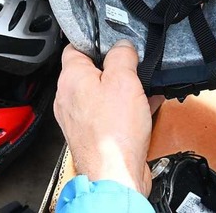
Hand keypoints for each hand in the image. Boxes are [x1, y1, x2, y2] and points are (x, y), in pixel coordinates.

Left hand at [54, 41, 162, 196]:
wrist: (115, 175)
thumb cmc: (114, 133)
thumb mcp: (124, 79)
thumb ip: (122, 55)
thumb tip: (123, 45)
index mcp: (71, 79)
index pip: (74, 48)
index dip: (94, 40)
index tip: (112, 40)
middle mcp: (69, 98)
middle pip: (91, 71)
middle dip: (114, 67)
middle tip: (132, 66)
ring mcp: (80, 118)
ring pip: (102, 93)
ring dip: (123, 89)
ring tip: (142, 87)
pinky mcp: (93, 134)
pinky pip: (110, 113)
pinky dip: (126, 108)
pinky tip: (146, 107)